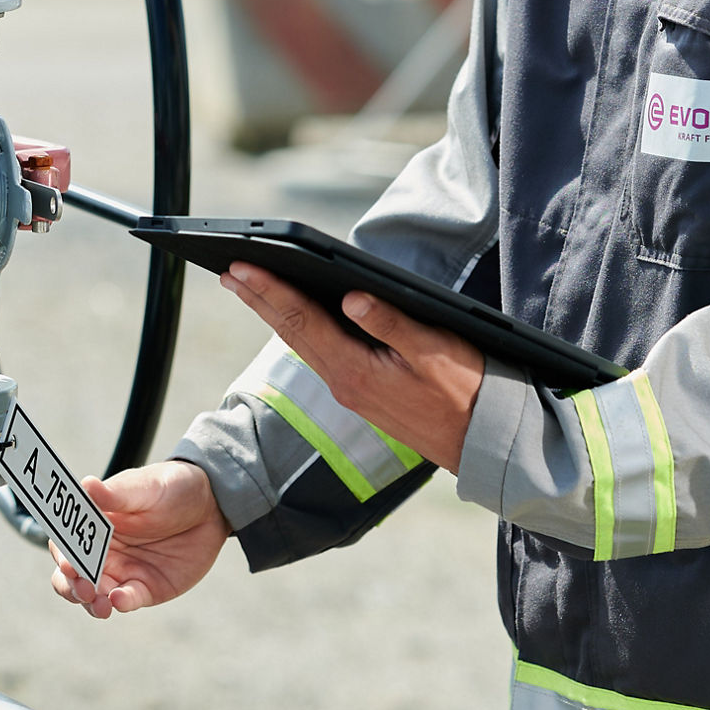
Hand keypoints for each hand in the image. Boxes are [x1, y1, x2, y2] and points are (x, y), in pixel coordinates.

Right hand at [50, 458, 229, 619]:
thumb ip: (116, 493)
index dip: (63, 554)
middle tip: (82, 587)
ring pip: (92, 595)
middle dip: (70, 585)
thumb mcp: (146, 487)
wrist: (211, 506)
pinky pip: (125, 600)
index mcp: (95, 523)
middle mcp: (102, 551)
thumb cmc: (171, 487)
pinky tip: (121, 600)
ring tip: (100, 602)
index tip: (68, 562)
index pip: (66, 543)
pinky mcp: (143, 589)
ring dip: (90, 601)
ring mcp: (121, 572)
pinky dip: (120, 603)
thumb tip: (86, 485)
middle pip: (71, 575)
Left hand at [222, 263, 483, 472]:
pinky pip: (319, 354)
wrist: (481, 442)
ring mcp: (351, 391)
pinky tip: (292, 318)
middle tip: (228, 272)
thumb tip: (352, 297)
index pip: (303, 320)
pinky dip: (298, 330)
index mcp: (356, 370)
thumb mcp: (434, 350)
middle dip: (258, 299)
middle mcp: (344, 383)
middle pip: (292, 332)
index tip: (240, 267)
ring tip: (248, 288)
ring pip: (302, 344)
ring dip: (272, 314)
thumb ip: (391, 324)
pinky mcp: (361, 393)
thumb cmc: (465, 392)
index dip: (270, 290)